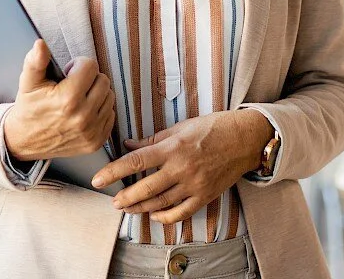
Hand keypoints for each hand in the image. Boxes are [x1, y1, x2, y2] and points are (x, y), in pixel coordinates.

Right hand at [2, 39, 115, 161]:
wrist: (25, 142)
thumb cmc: (29, 108)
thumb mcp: (28, 83)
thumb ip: (35, 61)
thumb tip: (40, 44)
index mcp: (68, 99)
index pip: (90, 66)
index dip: (78, 65)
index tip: (67, 73)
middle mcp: (83, 117)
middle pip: (103, 80)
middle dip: (89, 78)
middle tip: (73, 85)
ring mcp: (91, 132)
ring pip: (110, 97)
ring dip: (96, 94)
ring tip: (78, 98)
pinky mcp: (97, 142)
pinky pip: (111, 115)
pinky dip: (100, 111)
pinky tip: (84, 112)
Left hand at [90, 109, 273, 224]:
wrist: (245, 138)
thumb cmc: (213, 128)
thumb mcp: (181, 127)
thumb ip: (153, 139)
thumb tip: (128, 145)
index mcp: (173, 147)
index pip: (136, 161)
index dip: (113, 172)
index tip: (98, 179)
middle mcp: (182, 168)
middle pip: (145, 189)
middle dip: (125, 197)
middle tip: (114, 201)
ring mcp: (194, 184)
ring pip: (161, 203)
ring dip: (141, 208)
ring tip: (128, 208)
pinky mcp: (205, 195)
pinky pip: (181, 212)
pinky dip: (165, 217)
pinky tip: (154, 215)